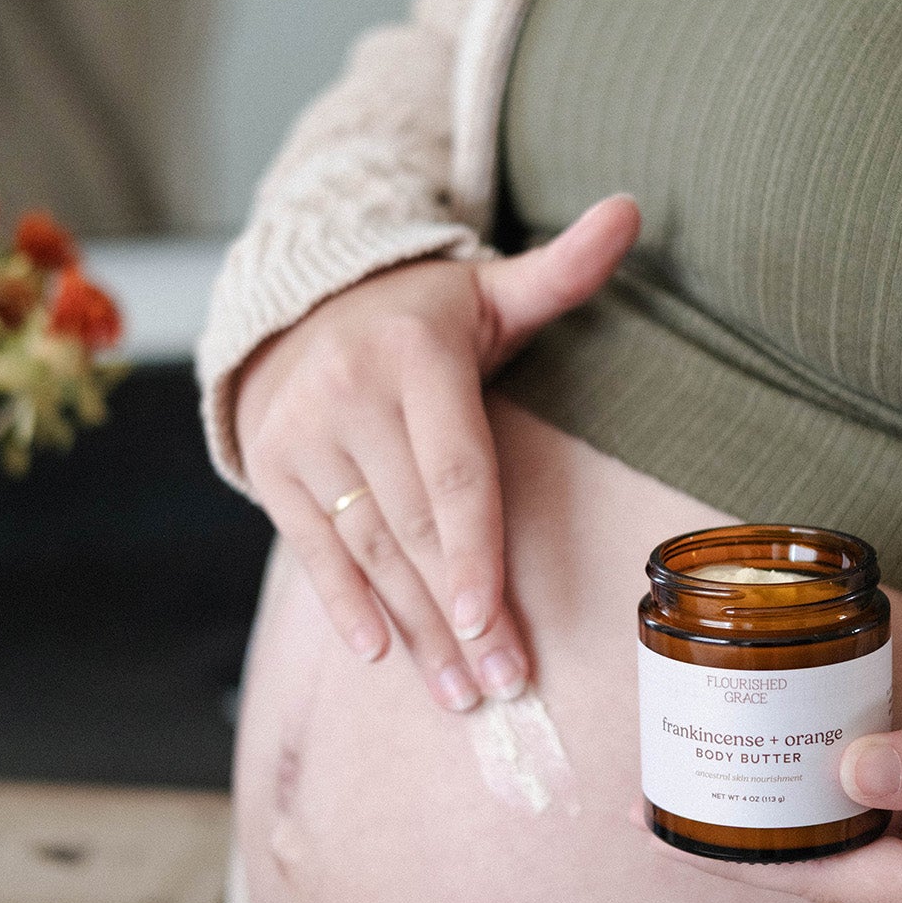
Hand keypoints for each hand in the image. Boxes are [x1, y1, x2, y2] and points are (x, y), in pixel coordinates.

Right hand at [235, 194, 640, 709]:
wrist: (299, 304)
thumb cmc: (422, 315)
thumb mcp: (490, 289)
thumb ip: (563, 268)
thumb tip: (631, 209)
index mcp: (416, 354)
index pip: (455, 471)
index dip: (476, 552)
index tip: (495, 623)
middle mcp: (349, 391)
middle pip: (417, 526)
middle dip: (462, 614)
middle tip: (502, 683)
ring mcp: (301, 433)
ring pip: (370, 550)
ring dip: (416, 630)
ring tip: (460, 692)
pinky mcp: (270, 466)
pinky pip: (312, 549)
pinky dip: (346, 605)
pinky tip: (383, 655)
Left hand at [659, 720, 901, 902]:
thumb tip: (850, 767)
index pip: (814, 878)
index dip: (735, 861)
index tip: (664, 838)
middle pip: (820, 862)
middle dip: (747, 833)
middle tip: (673, 792)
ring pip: (855, 839)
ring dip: (794, 811)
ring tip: (731, 767)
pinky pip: (891, 820)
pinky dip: (844, 794)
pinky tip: (819, 758)